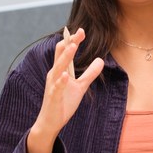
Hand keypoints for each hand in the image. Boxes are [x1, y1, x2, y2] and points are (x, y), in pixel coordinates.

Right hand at [28, 28, 103, 152]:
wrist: (51, 121)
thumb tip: (101, 60)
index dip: (73, 41)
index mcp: (60, 70)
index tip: (81, 30)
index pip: (65, 52)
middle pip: (61, 55)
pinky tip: (66, 75)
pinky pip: (57, 87)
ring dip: (65, 57)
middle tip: (79, 32)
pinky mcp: (53, 97)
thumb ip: (90, 73)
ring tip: (72, 46)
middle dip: (70, 43)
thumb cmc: (64, 102)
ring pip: (58, 68)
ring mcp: (52, 85)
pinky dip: (61, 81)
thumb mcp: (80, 86)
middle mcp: (54, 74)